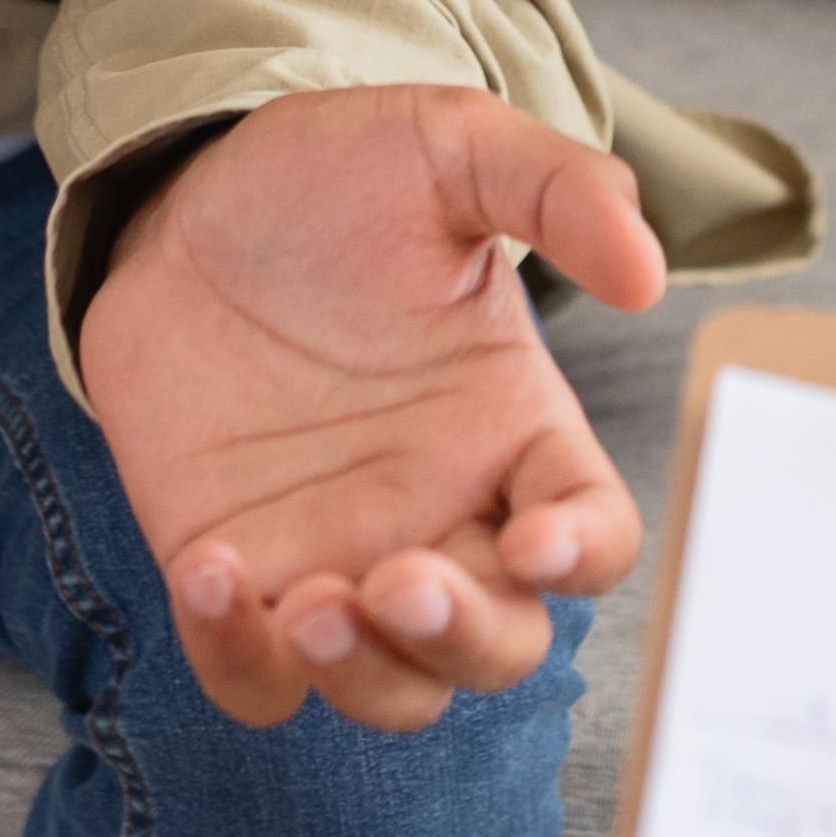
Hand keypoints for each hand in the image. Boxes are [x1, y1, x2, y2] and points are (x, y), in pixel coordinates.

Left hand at [79, 84, 667, 732]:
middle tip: (398, 579)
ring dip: (362, 674)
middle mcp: (441, 513)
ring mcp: (337, 555)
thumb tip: (647, 272)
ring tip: (309, 604)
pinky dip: (238, 659)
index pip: (592, 533)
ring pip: (390, 690)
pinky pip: (253, 677)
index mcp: (513, 430)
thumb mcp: (452, 146)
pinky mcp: (235, 572)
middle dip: (459, 637)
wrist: (187, 192)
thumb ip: (557, 189)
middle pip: (498, 644)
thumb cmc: (335, 174)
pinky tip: (211, 572)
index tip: (531, 539)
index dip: (580, 557)